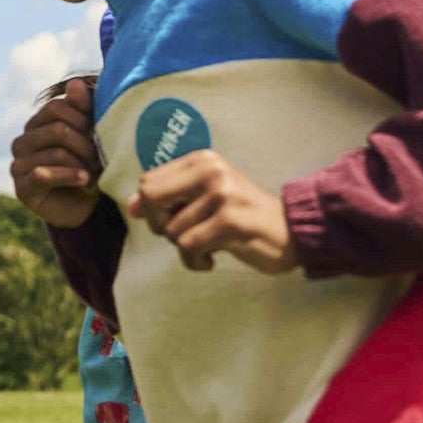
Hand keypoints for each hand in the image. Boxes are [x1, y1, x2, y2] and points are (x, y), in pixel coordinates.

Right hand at [11, 79, 101, 227]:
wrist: (83, 206)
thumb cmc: (87, 166)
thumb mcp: (90, 135)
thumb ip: (83, 109)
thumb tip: (75, 82)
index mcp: (37, 123)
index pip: (57, 107)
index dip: (83, 117)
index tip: (103, 132)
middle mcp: (23, 141)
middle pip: (57, 129)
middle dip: (86, 144)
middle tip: (103, 157)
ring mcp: (18, 164)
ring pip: (55, 152)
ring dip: (83, 164)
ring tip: (98, 174)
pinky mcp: (22, 187)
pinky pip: (44, 174)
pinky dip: (70, 176)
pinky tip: (85, 180)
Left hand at [128, 150, 298, 273]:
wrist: (292, 232)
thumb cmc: (242, 217)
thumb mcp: (203, 201)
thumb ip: (168, 200)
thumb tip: (131, 206)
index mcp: (202, 161)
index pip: (148, 182)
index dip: (153, 208)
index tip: (176, 219)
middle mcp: (210, 171)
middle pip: (151, 199)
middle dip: (160, 225)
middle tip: (185, 235)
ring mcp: (221, 194)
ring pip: (171, 230)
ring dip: (185, 248)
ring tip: (209, 245)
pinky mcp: (229, 221)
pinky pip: (187, 248)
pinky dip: (194, 261)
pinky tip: (212, 259)